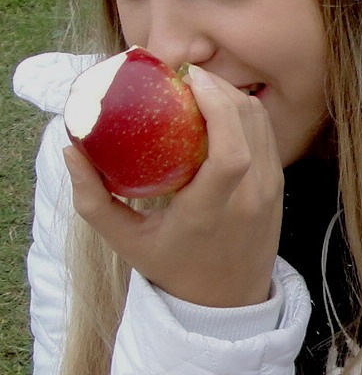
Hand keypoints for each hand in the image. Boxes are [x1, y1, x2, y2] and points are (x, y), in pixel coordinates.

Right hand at [63, 67, 283, 307]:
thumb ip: (93, 199)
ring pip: (260, 120)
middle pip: (247, 123)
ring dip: (230, 93)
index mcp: (211, 212)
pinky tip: (214, 103)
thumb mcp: (124, 241)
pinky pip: (266, 132)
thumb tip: (70, 149)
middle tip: (181, 73)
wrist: (226, 301)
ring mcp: (270, 190)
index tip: (187, 81)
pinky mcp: (278, 184)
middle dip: (217, 86)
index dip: (216, 107)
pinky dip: (242, 109)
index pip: (230, 154)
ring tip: (195, 83)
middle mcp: (249, 198)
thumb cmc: (171, 267)